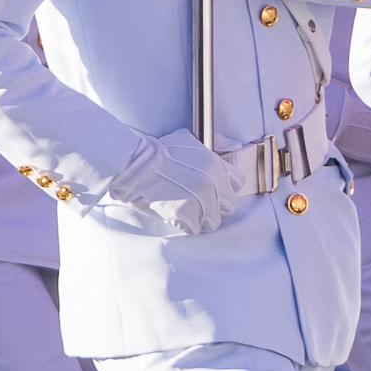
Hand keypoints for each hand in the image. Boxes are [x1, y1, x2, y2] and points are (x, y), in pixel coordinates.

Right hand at [95, 139, 229, 238]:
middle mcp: (214, 184)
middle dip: (215, 206)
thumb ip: (214, 142)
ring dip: (201, 219)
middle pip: (228, 206)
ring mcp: (202, 201)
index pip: (237, 184)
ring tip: (185, 212)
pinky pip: (195, 229)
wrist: (133, 162)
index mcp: (216, 166)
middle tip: (197, 203)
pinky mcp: (187, 215)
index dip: (224, 188)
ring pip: (213, 222)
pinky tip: (174, 216)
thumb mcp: (189, 141)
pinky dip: (185, 225)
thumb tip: (235, 143)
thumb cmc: (156, 151)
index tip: (214, 191)